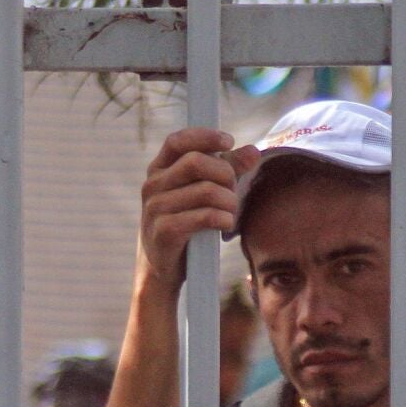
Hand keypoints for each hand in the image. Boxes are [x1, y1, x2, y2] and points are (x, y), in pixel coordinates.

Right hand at [138, 128, 261, 289]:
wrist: (161, 270)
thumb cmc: (184, 226)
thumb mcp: (201, 194)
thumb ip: (226, 170)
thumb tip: (253, 151)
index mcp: (159, 170)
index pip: (177, 140)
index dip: (204, 136)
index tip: (228, 141)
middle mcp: (152, 186)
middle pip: (196, 162)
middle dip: (225, 174)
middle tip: (234, 191)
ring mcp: (155, 209)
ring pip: (206, 190)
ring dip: (229, 201)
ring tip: (232, 213)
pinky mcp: (164, 231)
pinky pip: (204, 216)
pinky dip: (223, 218)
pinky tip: (226, 225)